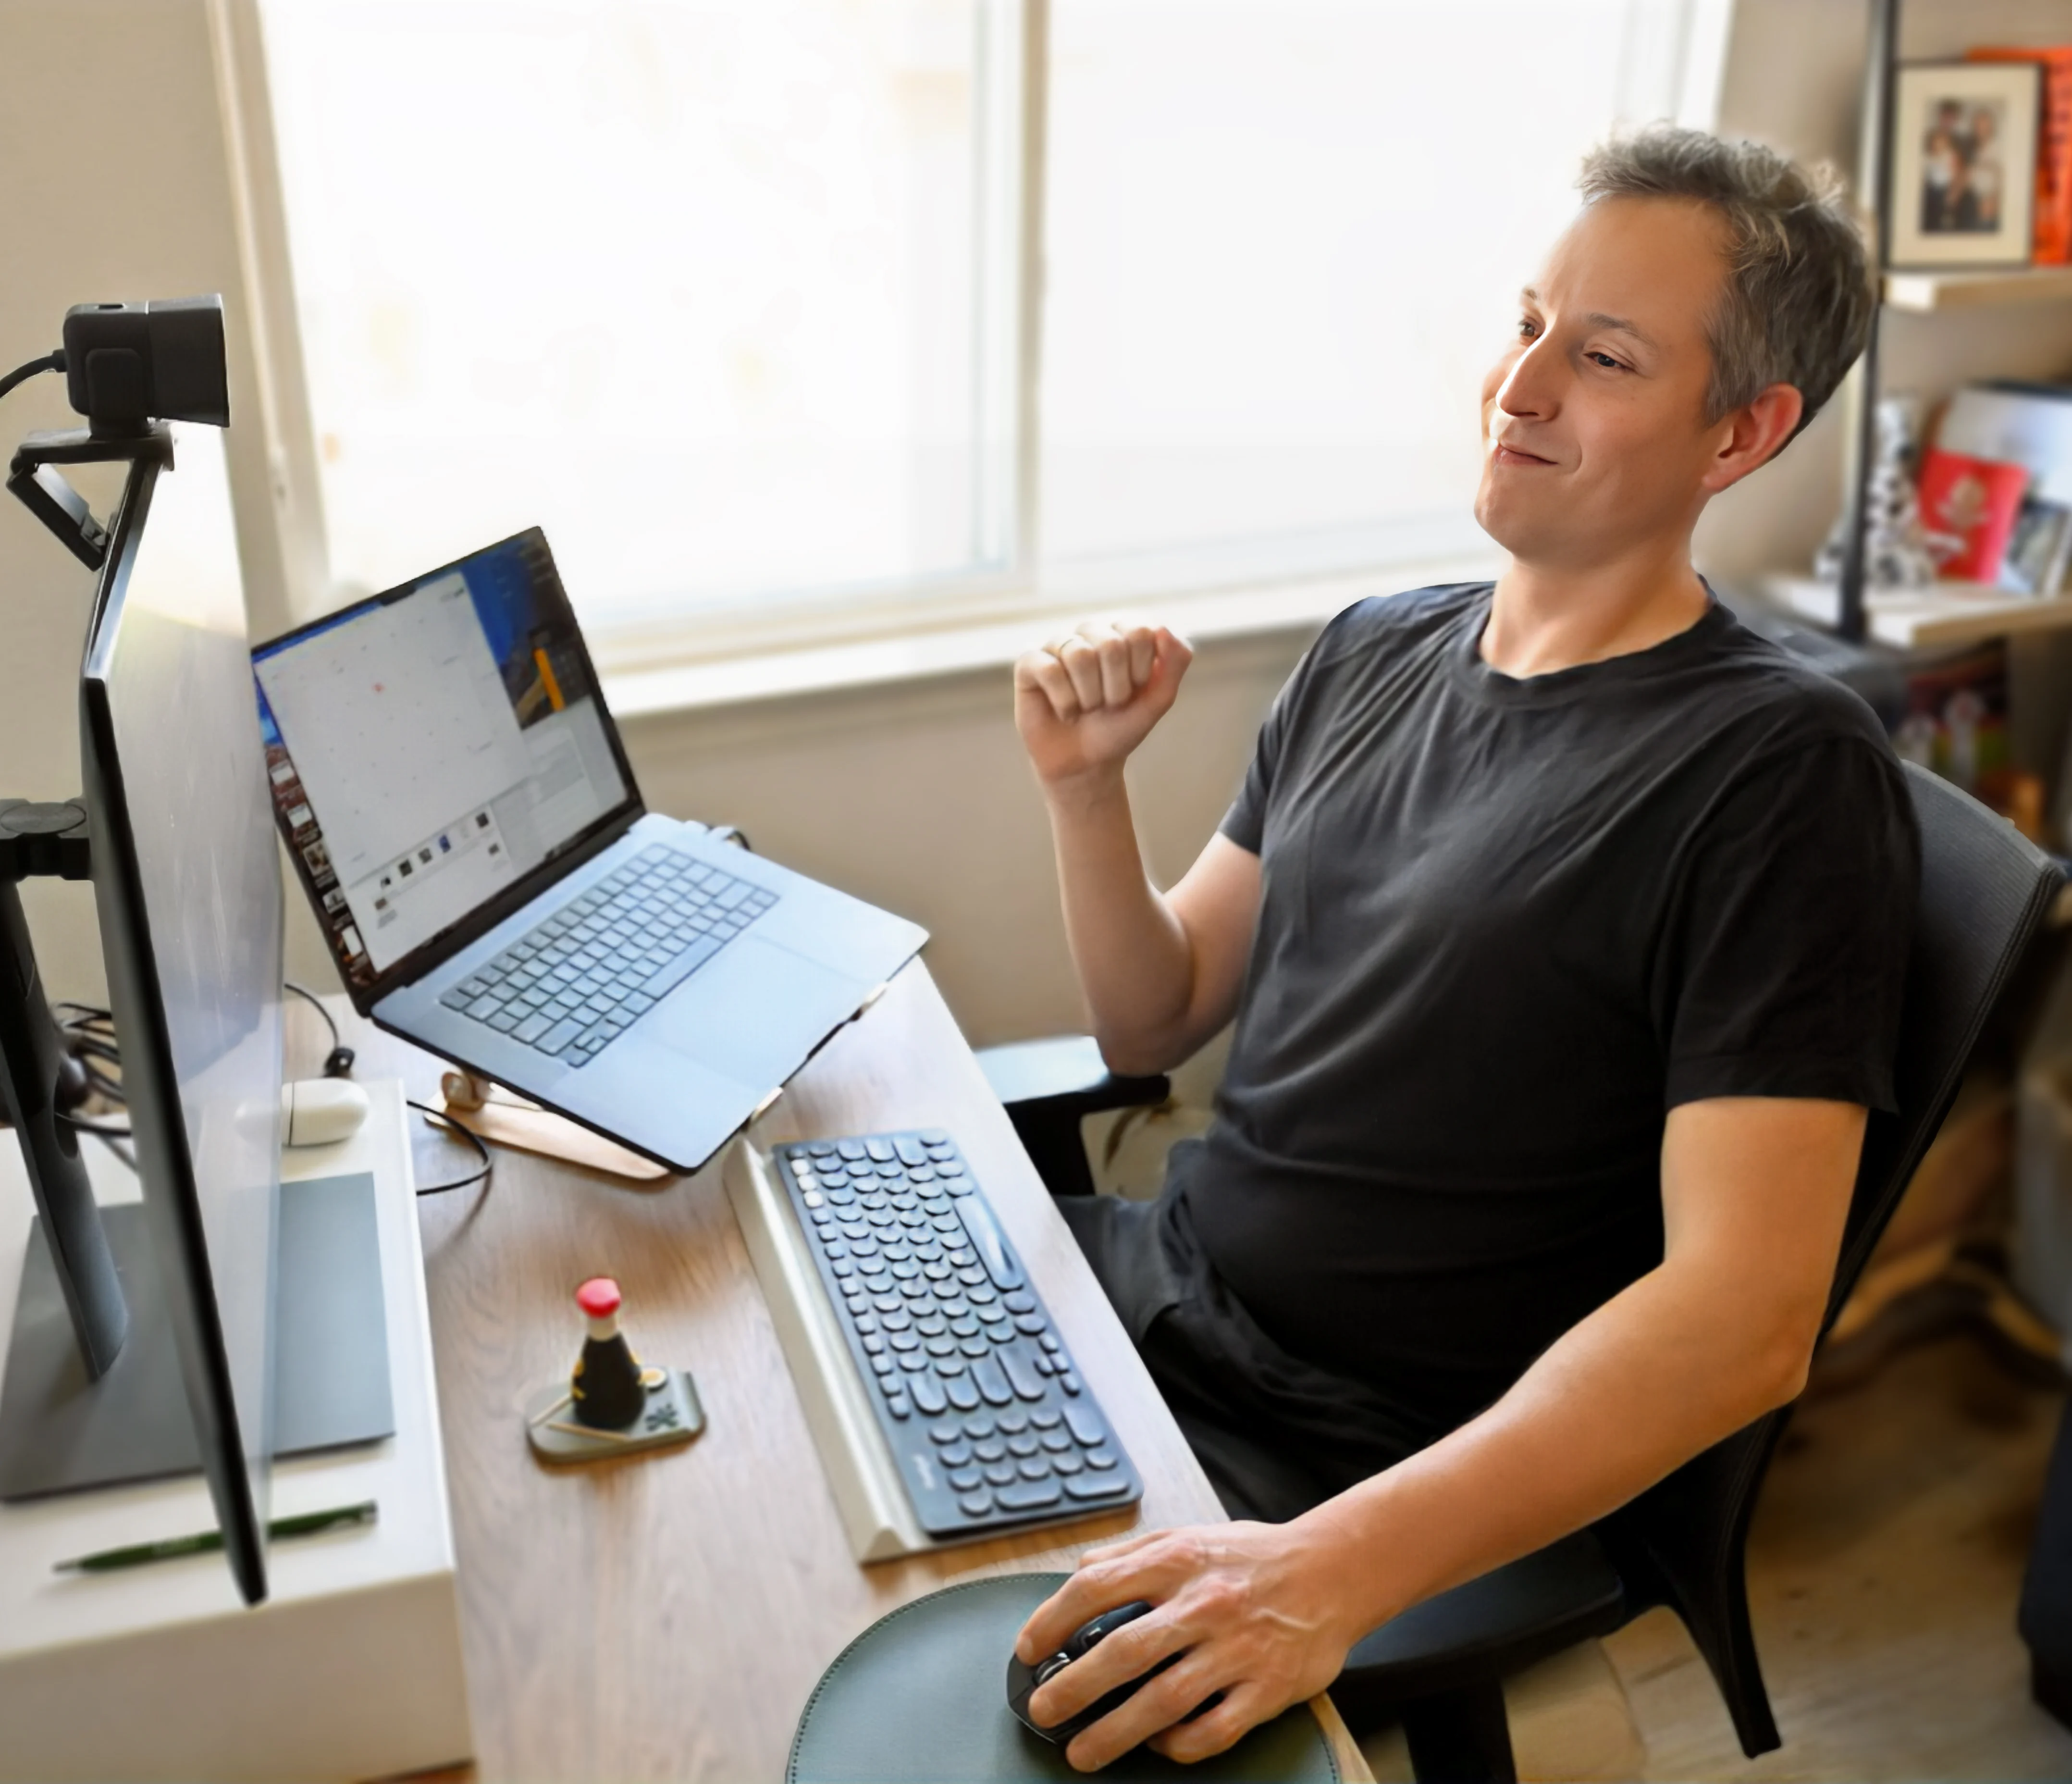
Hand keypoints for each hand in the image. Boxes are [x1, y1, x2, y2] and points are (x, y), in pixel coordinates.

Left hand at [1012, 1519, 1368, 1770]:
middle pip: (1124, 1652)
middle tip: (1044, 1710)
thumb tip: (1079, 1573)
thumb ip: (1131, 1553)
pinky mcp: (1267, 1688)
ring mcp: (1237, 1649)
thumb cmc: (1252, 1556)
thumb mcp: (1188, 1536)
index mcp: (1178, 1560)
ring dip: (1115, 1731)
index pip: (1097, 1587)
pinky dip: (1180, 1744)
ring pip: (1164, 1701)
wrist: (1333, 1570)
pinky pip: (1214, 1729)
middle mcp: (1204, 1604)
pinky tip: (1158, 1747)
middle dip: (1073, 1687)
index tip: (1028, 1647)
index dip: (1052, 1619)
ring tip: (1083, 1752)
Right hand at [1014, 620, 1192, 794]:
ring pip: (1079, 655)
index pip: (1139, 632)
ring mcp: (1058, 646)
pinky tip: (1064, 712)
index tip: (1134, 691)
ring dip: (1089, 696)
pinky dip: (1064, 701)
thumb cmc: (1120, 728)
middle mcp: (1089, 633)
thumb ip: (1176, 661)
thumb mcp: (1159, 699)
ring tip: (1085, 708)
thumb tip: (1162, 627)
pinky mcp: (1029, 663)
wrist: (1087, 765)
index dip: (1140, 672)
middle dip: (1115, 688)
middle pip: (1111, 645)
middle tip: (1108, 705)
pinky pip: (1048, 669)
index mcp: (1122, 633)